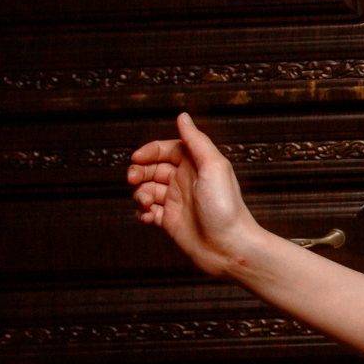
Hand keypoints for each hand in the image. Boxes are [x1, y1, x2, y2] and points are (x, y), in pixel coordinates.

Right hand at [126, 112, 261, 276]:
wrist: (229, 247)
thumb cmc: (226, 207)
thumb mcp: (213, 166)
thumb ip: (196, 140)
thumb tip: (183, 117)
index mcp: (196, 165)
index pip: (166, 149)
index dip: (149, 151)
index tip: (136, 158)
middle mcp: (185, 181)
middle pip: (152, 169)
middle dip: (138, 172)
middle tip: (133, 180)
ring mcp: (177, 201)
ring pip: (146, 189)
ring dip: (139, 194)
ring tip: (146, 202)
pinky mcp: (170, 221)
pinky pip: (147, 211)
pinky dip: (142, 212)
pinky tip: (148, 216)